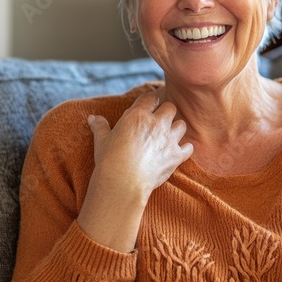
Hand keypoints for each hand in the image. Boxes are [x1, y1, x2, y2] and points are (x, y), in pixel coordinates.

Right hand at [78, 92, 192, 251]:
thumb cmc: (109, 161)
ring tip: (168, 136)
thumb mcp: (102, 140)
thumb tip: (92, 118)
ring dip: (176, 129)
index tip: (149, 106)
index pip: (150, 98)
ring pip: (181, 125)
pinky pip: (189, 147)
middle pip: (170, 107)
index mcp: (138, 115)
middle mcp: (156, 123)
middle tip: (159, 121)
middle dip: (166, 112)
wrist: (122, 183)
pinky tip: (178, 151)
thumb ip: (100, 126)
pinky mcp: (176, 155)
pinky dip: (185, 149)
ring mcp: (168, 139)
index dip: (150, 101)